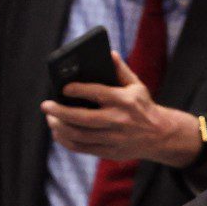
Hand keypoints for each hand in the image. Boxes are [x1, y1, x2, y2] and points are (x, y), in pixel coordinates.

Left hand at [40, 52, 202, 167]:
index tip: (63, 88)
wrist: (160, 136)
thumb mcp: (137, 85)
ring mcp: (113, 139)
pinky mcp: (109, 152)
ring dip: (60, 127)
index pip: (97, 93)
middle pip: (82, 118)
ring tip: (50, 118)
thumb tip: (108, 54)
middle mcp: (118, 120)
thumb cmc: (143, 106)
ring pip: (79, 135)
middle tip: (45, 105)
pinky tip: (58, 133)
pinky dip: (66, 141)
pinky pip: (82, 148)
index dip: (78, 90)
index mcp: (124, 101)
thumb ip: (120, 70)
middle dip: (60, 112)